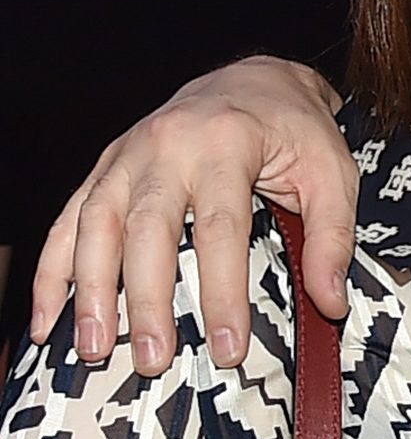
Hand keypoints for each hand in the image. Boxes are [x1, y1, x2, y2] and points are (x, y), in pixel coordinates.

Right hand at [30, 57, 355, 372]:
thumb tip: (329, 301)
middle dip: (147, 300)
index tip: (227, 348)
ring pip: (97, 223)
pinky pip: (69, 219)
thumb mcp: (332, 173)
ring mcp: (127, 155)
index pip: (221, 229)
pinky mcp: (106, 168)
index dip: (222, 294)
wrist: (255, 79)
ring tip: (96, 347)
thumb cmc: (293, 129)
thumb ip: (332, 237)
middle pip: (148, 229)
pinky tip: (50, 319)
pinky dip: (53, 271)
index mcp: (226, 144)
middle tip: (153, 359)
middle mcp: (167, 145)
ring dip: (91, 290)